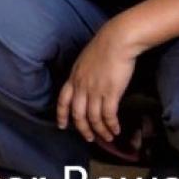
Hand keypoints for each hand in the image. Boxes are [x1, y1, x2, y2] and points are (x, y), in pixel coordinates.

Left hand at [56, 21, 138, 143]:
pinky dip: (112, 125)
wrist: (117, 40)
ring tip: (108, 137)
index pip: (62, 100)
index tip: (62, 126)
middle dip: (83, 129)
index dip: (61, 115)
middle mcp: (82, 86)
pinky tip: (117, 130)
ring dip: (100, 131)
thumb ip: (84, 73)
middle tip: (90, 138)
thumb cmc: (105, 46)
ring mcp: (95, 90)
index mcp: (74, 77)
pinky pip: (108, 115)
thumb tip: (87, 83)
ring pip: (94, 118)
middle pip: (77, 114)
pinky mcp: (110, 92)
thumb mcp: (86, 60)